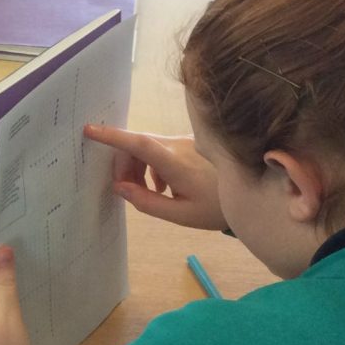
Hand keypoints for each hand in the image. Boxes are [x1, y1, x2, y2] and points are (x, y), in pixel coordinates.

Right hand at [82, 124, 224, 229]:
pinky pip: (160, 149)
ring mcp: (185, 141)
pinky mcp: (190, 143)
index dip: (114, 136)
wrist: (254, 192)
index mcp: (176, 164)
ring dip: (137, 167)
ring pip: (147, 147)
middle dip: (123, 165)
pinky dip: (151, 165)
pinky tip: (163, 186)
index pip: (140, 144)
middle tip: (125, 191)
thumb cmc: (216, 208)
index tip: (90, 129)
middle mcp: (178, 146)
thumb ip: (147, 202)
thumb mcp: (181, 215)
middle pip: (137, 146)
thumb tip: (119, 187)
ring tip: (149, 193)